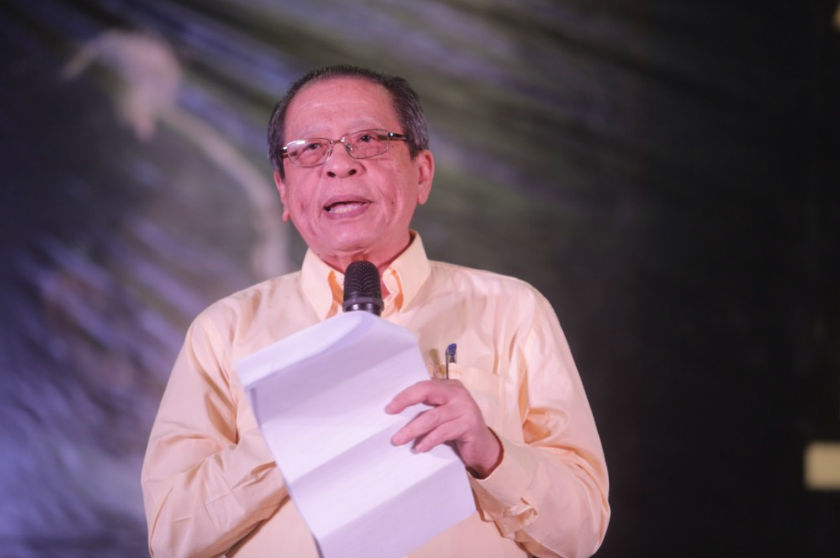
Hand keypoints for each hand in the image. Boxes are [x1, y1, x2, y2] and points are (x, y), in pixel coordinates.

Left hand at [385, 379, 501, 477]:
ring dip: (413, 429)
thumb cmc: (458, 430)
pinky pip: (444, 431)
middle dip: (406, 401)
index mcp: (450, 387)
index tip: (390, 407)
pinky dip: (429, 440)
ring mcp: (465, 408)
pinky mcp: (469, 425)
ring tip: (399, 439)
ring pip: (433, 416)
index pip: (423, 386)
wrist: (483, 448)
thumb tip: (397, 415)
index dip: (405, 395)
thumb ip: (427, 410)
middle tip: (390, 414)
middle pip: (428, 392)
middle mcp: (458, 394)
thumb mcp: (442, 415)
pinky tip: (419, 448)